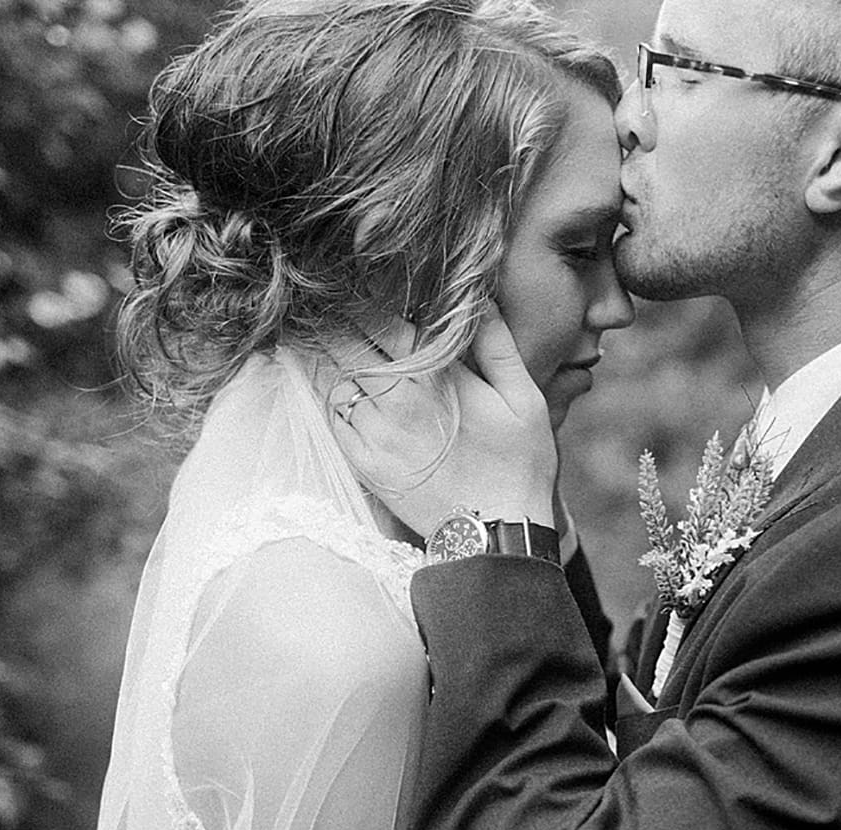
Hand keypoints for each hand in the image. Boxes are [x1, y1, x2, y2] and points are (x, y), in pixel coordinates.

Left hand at [327, 313, 556, 537]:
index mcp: (434, 377)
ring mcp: (376, 435)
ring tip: (316, 337)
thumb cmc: (518, 464)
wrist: (496, 534)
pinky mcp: (366, 466)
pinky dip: (327, 398)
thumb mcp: (524, 399)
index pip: (383, 322)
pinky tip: (326, 385)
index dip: (364, 299)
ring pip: (334, 381)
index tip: (355, 285)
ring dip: (324, 357)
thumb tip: (480, 301)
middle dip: (335, 321)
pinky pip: (332, 422)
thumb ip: (498, 347)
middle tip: (324, 305)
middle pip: (348, 345)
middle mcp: (396, 401)